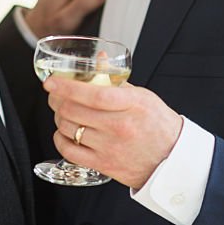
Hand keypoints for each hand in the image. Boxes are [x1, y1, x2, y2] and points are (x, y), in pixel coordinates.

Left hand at [44, 78, 182, 188]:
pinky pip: (70, 152)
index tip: (52, 81)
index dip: (68, 86)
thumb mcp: (143, 96)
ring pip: (69, 129)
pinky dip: (60, 139)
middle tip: (55, 93)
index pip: (94, 93)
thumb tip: (99, 59)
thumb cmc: (158, 124)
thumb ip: (117, 80)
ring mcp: (110, 147)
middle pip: (75, 110)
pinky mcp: (103, 165)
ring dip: (59, 117)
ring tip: (63, 111)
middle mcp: (119, 127)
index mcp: (132, 105)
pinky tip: (64, 132)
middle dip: (57, 99)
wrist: (170, 158)